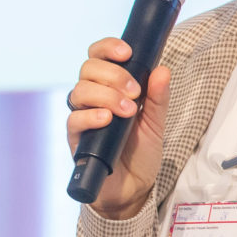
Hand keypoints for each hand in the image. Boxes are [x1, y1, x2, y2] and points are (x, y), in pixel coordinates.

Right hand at [65, 39, 170, 219]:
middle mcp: (92, 98)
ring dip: (106, 95)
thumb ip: (158, 97)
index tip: (127, 52)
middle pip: (88, 69)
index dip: (108, 48)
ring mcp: (82, 117)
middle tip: (135, 92)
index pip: (98, 56)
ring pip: (79, 90)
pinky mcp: (76, 139)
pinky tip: (107, 119)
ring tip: (127, 111)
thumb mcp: (156, 122)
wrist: (133, 187)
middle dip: (113, 74)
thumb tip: (162, 70)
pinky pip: (74, 119)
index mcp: (109, 87)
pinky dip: (90, 116)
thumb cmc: (141, 152)